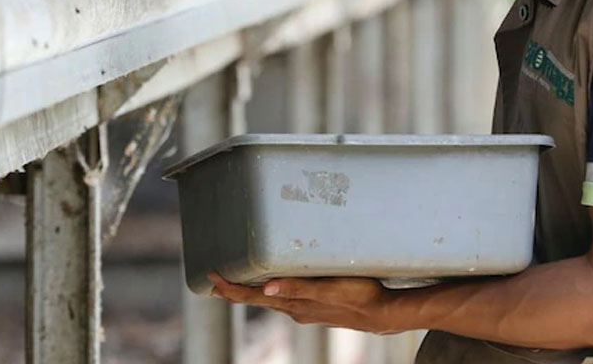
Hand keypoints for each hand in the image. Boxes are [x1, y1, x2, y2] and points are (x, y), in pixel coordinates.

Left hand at [208, 272, 397, 333]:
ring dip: (249, 291)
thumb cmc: (358, 296)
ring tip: (235, 281)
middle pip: (255, 300)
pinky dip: (269, 292)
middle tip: (213, 279)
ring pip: (269, 300)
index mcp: (293, 304)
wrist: (382, 314)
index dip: (230, 289)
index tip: (211, 278)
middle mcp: (295, 309)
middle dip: (233, 291)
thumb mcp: (327, 288)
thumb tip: (265, 289)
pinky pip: (284, 299)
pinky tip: (272, 284)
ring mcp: (305, 310)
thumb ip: (298, 287)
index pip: (252, 298)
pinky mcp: (315, 307)